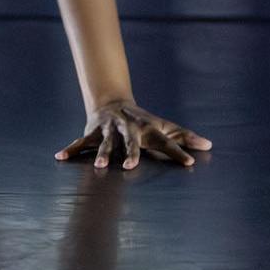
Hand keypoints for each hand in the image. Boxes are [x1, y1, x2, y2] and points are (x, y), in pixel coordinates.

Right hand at [54, 98, 210, 168]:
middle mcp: (128, 128)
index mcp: (148, 129)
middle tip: (130, 167)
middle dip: (130, 153)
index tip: (190, 163)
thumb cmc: (144, 121)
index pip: (166, 141)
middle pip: (130, 142)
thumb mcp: (165, 126)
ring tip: (100, 166)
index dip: (179, 151)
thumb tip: (209, 145)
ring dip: (101, 153)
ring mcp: (109, 129)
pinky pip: (80, 142)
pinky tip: (60, 157)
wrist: (113, 102)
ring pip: (105, 142)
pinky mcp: (93, 131)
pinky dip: (70, 150)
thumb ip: (185, 137)